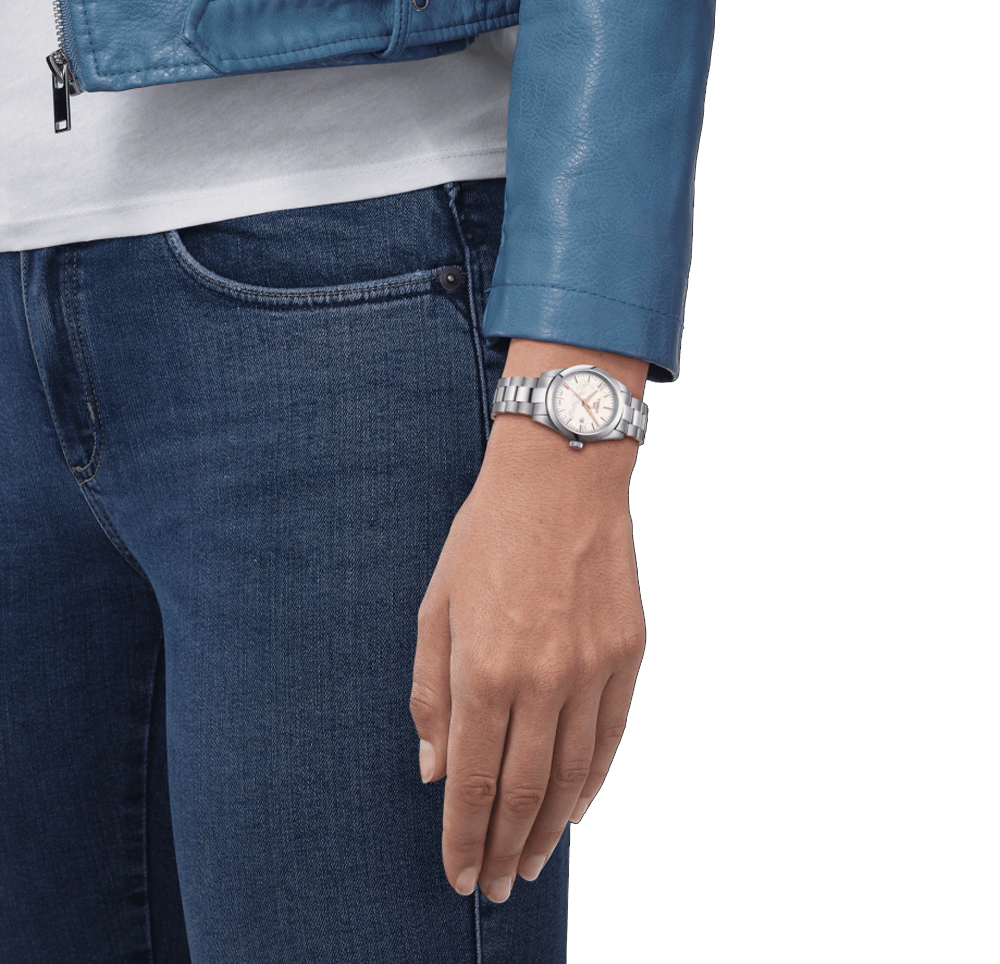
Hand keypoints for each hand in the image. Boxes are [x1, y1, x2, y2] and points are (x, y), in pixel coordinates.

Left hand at [410, 341, 647, 903]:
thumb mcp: (435, 605)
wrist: (562, 476)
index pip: (470, 781)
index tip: (459, 875)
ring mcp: (592, 669)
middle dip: (502, 848)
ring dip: (547, 828)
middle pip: (521, 791)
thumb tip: (431, 768)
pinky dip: (593, 782)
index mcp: (484, 668)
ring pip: (571, 776)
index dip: (462, 837)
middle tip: (494, 886)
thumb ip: (430, 691)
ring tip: (530, 862)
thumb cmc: (487, 536)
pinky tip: (575, 809)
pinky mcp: (629, 654)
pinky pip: (611, 737)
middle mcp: (542, 679)